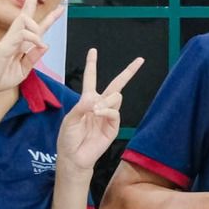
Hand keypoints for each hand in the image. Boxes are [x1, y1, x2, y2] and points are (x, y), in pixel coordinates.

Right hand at [0, 0, 65, 98]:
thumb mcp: (22, 70)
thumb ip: (33, 58)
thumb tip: (46, 45)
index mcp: (20, 43)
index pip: (36, 26)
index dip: (49, 18)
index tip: (61, 8)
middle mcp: (15, 37)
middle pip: (27, 12)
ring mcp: (9, 39)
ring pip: (26, 18)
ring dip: (39, 23)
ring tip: (42, 34)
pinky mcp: (5, 45)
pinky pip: (23, 33)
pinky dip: (34, 37)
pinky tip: (39, 45)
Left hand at [56, 49, 144, 171]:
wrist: (74, 157)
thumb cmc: (68, 138)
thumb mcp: (70, 119)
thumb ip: (81, 107)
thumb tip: (94, 97)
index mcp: (87, 101)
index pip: (91, 78)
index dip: (92, 64)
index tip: (93, 50)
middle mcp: (100, 105)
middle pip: (116, 84)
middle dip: (129, 72)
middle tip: (140, 60)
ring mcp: (108, 115)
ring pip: (115, 97)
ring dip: (106, 101)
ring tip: (95, 111)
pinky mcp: (113, 126)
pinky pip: (115, 112)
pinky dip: (107, 111)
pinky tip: (99, 114)